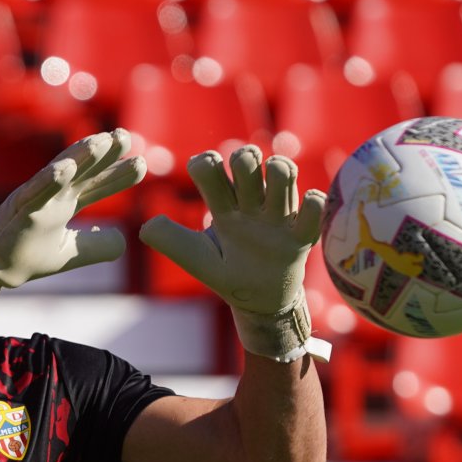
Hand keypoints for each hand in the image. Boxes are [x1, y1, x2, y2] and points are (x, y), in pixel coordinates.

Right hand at [0, 130, 144, 337]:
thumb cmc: (29, 255)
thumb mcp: (72, 254)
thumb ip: (98, 246)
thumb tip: (124, 240)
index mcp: (66, 202)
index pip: (97, 184)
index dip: (118, 174)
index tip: (143, 163)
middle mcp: (53, 194)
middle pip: (83, 170)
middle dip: (105, 154)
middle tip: (126, 137)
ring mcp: (36, 199)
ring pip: (61, 172)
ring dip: (81, 156)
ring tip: (102, 141)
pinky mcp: (20, 209)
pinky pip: (35, 191)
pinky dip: (49, 180)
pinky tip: (64, 168)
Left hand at [139, 146, 329, 361]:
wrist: (259, 303)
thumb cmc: (228, 274)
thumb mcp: (196, 259)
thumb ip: (171, 241)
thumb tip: (145, 226)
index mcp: (223, 205)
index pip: (211, 166)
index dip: (204, 164)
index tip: (204, 179)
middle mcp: (251, 203)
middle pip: (249, 159)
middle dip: (243, 159)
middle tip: (241, 181)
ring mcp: (277, 215)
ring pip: (283, 170)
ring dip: (278, 170)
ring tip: (274, 187)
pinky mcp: (301, 233)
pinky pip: (315, 205)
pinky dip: (312, 202)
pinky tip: (301, 214)